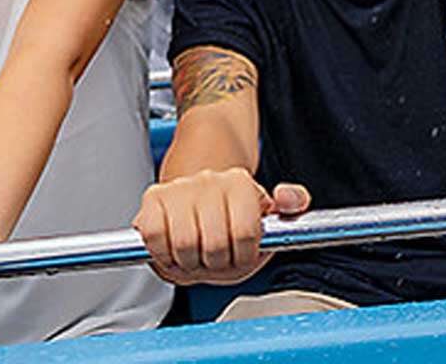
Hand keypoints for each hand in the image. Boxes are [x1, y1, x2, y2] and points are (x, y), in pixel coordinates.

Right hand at [132, 169, 309, 284]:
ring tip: (196, 256)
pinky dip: (163, 253)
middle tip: (217, 259)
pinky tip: (174, 250)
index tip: (241, 256)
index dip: (243, 257)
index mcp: (241, 184)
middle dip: (217, 264)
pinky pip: (154, 237)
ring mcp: (179, 189)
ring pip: (184, 244)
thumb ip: (292, 204)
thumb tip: (293, 199)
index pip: (244, 233)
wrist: (196, 194)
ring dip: (190, 263)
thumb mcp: (266, 212)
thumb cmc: (231, 213)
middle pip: (214, 245)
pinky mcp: (152, 198)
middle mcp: (209, 181)